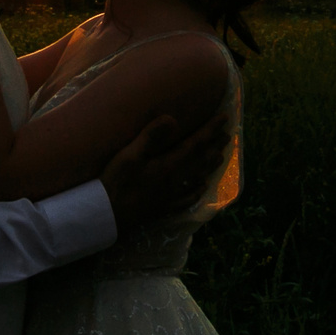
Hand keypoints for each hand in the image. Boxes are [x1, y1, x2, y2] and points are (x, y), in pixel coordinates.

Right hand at [100, 107, 232, 230]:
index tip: (224, 119)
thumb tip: (172, 118)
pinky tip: (202, 188)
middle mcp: (173, 180)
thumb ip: (150, 137)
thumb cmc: (115, 182)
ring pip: (196, 178)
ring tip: (221, 157)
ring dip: (209, 166)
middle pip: (199, 161)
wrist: (107, 216)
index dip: (210, 130)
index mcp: (167, 165)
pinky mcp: (163, 208)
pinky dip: (197, 191)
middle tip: (228, 137)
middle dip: (214, 146)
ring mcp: (170, 196)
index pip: (194, 144)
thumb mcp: (129, 155)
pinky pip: (186, 199)